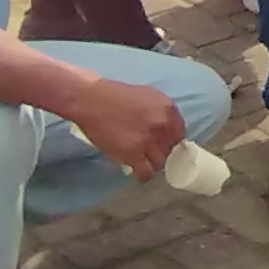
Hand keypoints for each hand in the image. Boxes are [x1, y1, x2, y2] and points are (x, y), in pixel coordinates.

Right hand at [62, 78, 186, 178]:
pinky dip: (142, 174)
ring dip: (150, 162)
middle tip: (146, 149)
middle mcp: (162, 124)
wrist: (89, 99)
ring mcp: (148, 140)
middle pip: (169, 148)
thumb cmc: (114, 94)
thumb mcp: (146, 95)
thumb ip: (160, 111)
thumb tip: (168, 127)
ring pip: (159, 162)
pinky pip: (146, 172)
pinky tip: (135, 169)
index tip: (161, 142)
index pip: (179, 133)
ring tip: (139, 159)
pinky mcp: (132, 154)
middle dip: (159, 150)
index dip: (169, 139)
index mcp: (168, 108)